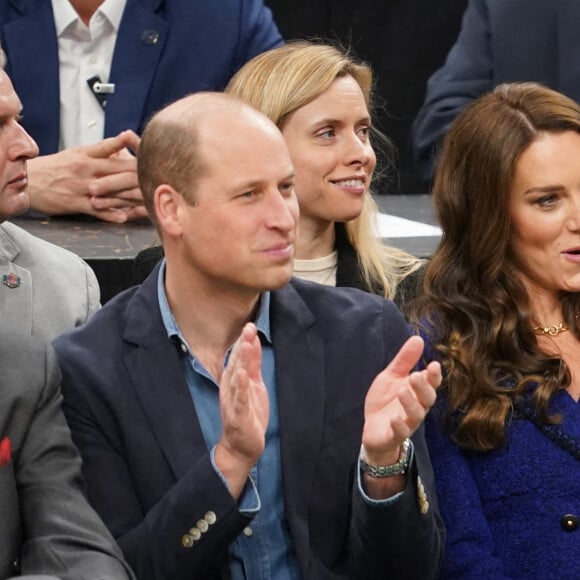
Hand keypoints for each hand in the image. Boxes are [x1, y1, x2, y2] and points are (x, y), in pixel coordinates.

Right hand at [26, 130, 147, 222]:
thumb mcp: (78, 151)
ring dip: (131, 199)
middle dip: (140, 179)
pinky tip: (123, 217)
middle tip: (160, 182)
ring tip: (149, 201)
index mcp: (89, 157)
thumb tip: (124, 139)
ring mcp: (83, 188)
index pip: (116, 154)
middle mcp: (87, 171)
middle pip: (119, 174)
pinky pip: (96, 210)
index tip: (152, 158)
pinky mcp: (76, 203)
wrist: (30, 179)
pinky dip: (109, 214)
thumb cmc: (56, 166)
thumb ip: (103, 148)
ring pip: (111, 193)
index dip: (135, 157)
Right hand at [215, 323, 268, 497]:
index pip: (238, 357)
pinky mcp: (238, 415)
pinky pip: (239, 399)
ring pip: (237, 377)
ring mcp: (233, 401)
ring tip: (246, 344)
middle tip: (248, 327)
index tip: (250, 324)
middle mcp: (230, 388)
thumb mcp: (254, 385)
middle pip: (236, 363)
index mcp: (233, 380)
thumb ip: (253, 364)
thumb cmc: (248, 414)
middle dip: (243, 345)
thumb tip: (253, 342)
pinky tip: (242, 374)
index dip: (244, 341)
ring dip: (241, 361)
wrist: (242, 447)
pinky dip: (240, 386)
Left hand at [362, 335, 440, 465]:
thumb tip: (418, 338)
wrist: (372, 428)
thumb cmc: (385, 401)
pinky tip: (394, 418)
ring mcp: (407, 422)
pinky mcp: (394, 435)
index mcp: (417, 392)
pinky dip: (399, 426)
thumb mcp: (392, 376)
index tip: (434, 365)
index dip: (434, 376)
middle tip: (415, 376)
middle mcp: (417, 407)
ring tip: (402, 391)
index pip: (431, 383)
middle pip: (427, 399)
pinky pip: (400, 433)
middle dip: (423, 387)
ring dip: (410, 403)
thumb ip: (405, 360)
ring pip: (416, 415)